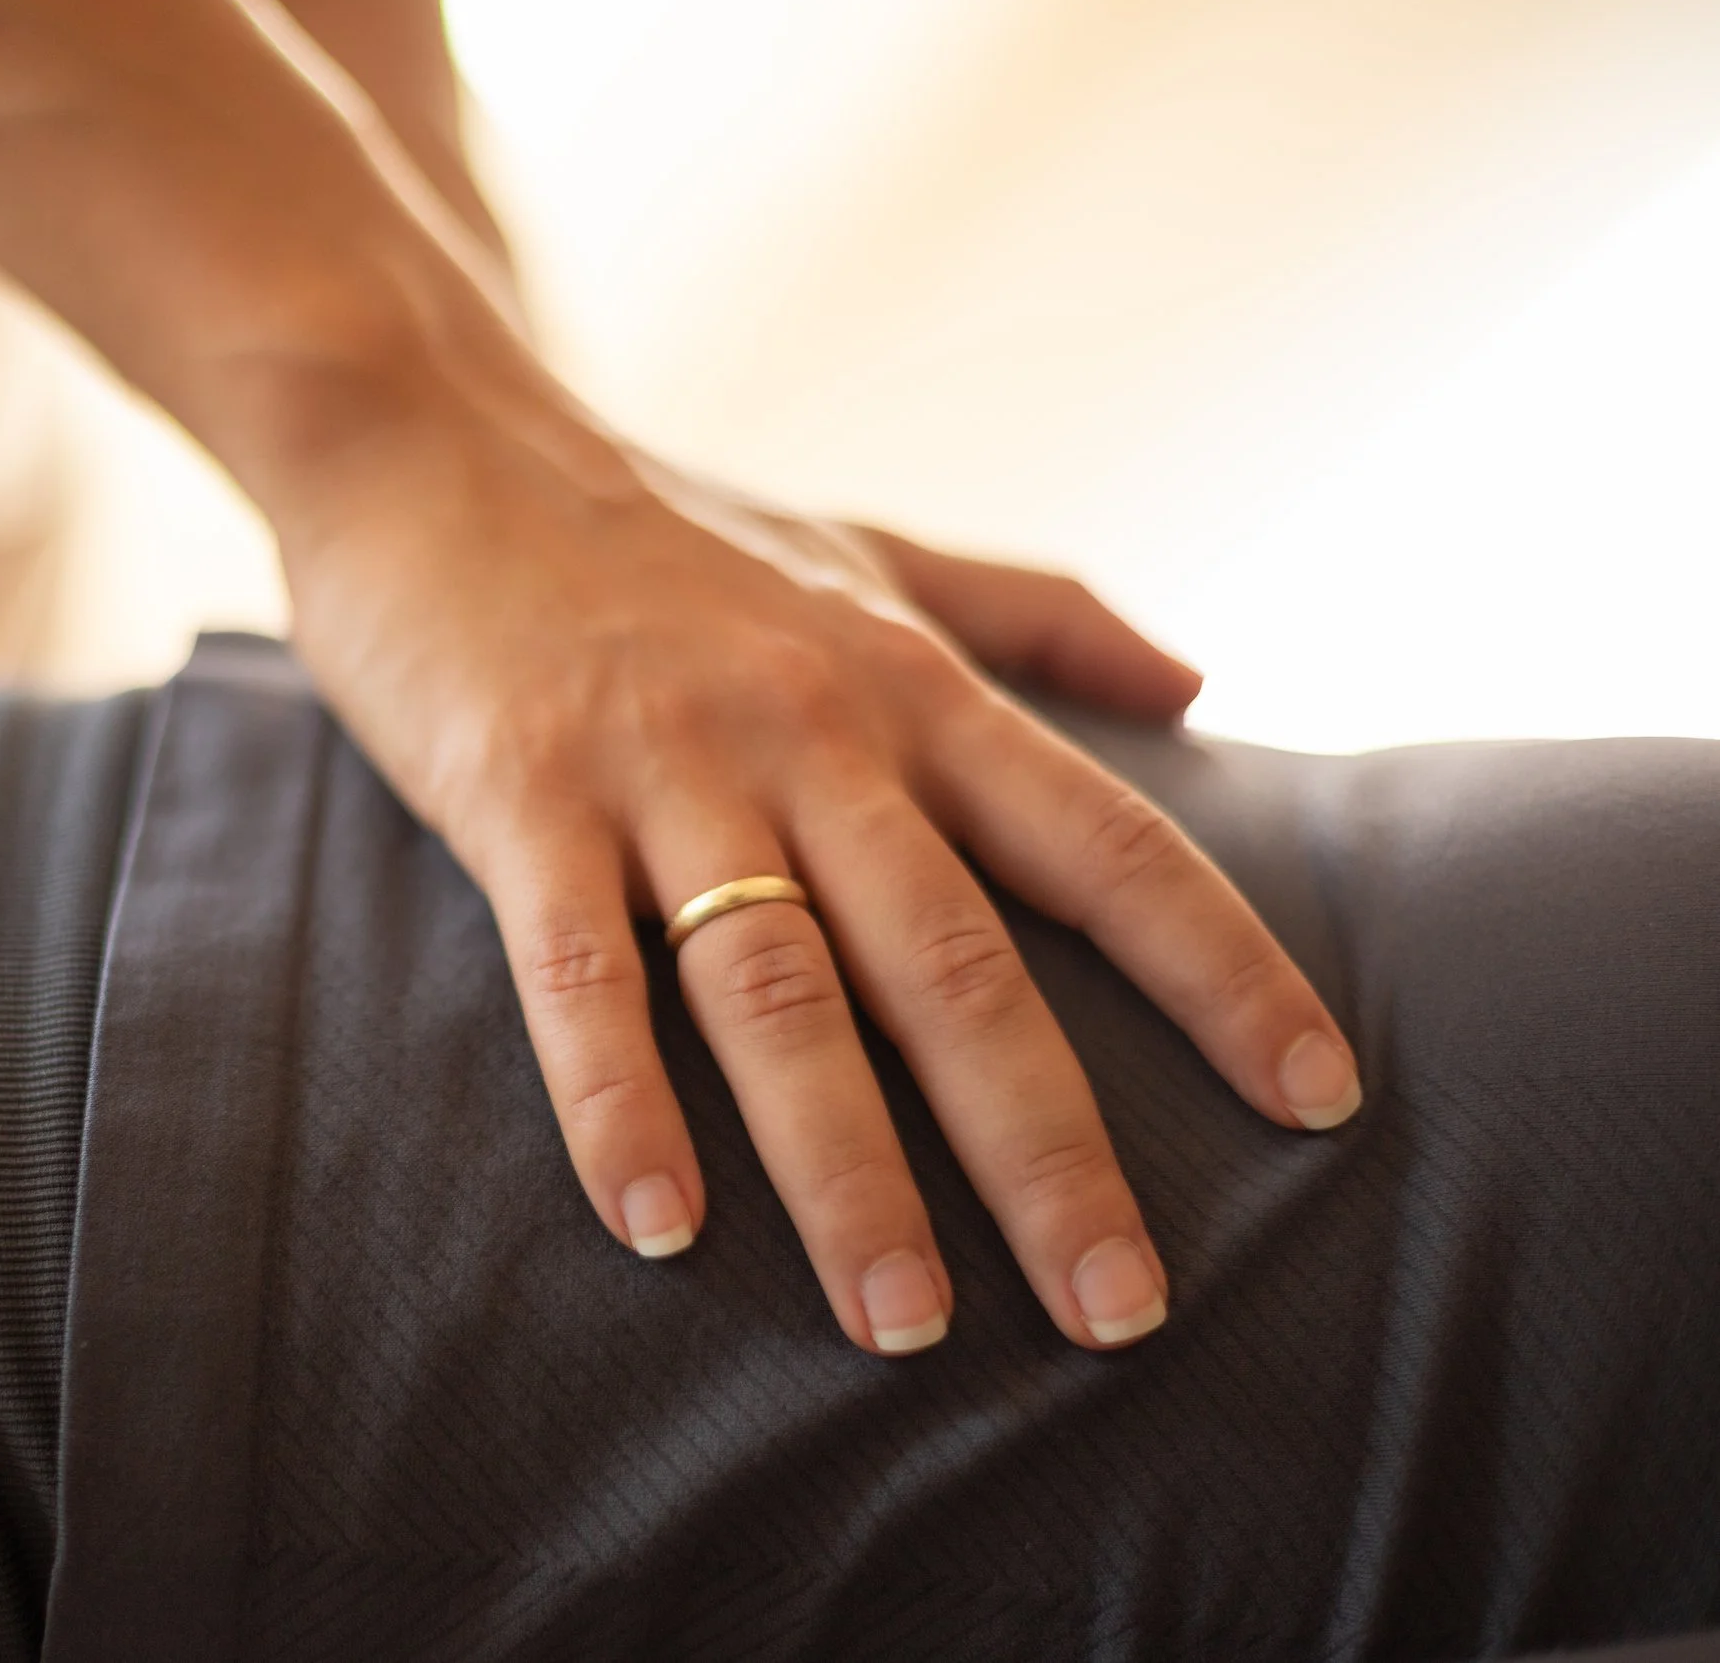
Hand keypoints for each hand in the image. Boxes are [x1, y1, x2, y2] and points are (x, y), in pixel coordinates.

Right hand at [284, 415, 1361, 1355]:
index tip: (1318, 1100)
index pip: (1104, 843)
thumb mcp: (870, 552)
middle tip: (1118, 1312)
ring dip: (844, 1167)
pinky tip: (657, 1226)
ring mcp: (662, 765)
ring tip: (899, 1319)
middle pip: (957, 962)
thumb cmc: (667, 526)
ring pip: (777, 989)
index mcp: (911, 684)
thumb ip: (1037, 617)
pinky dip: (615, 1101)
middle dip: (1044, 1147)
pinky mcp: (520, 794)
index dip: (1223, 969)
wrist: (439, 437)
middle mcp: (810, 729)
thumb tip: (1205, 684)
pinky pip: (578, 973)